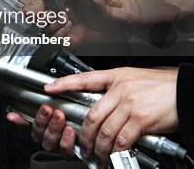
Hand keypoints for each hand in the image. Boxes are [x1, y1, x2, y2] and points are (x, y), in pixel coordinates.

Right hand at [7, 106, 75, 156]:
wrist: (103, 122)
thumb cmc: (81, 112)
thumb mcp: (62, 101)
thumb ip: (43, 103)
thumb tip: (16, 110)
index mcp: (45, 125)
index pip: (27, 124)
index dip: (19, 121)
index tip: (15, 114)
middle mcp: (52, 135)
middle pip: (38, 133)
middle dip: (42, 120)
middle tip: (47, 109)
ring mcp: (62, 144)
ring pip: (50, 142)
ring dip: (53, 128)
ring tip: (60, 116)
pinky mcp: (74, 152)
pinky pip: (66, 150)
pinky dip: (66, 141)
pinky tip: (70, 130)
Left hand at [45, 67, 178, 165]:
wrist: (184, 89)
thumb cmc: (159, 84)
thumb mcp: (132, 77)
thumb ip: (113, 88)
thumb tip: (98, 100)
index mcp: (115, 76)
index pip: (84, 78)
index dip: (64, 83)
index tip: (49, 88)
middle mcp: (120, 90)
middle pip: (92, 114)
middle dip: (84, 134)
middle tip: (82, 145)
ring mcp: (130, 105)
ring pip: (105, 130)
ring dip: (98, 146)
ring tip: (97, 154)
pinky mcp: (141, 119)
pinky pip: (122, 138)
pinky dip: (116, 149)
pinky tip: (114, 153)